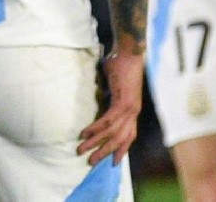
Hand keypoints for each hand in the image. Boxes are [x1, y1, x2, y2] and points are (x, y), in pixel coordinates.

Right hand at [78, 50, 144, 164]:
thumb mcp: (115, 84)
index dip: (122, 149)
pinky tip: (85, 133)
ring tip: (82, 150)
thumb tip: (98, 93)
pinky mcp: (123, 102)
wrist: (130, 53)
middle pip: (120, 139)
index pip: (129, 136)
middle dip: (105, 152)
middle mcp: (133, 112)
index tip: (113, 162)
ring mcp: (130, 108)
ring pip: (113, 133)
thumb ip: (109, 94)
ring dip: (96, 143)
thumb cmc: (122, 64)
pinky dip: (96, 128)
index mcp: (133, 110)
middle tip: (91, 162)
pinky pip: (107, 120)